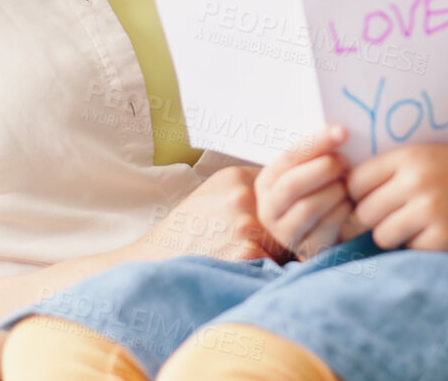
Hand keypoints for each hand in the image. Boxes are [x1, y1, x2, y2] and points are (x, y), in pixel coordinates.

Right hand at [132, 165, 286, 261]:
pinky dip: (268, 270)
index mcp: (236, 177)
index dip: (287, 202)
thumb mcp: (213, 194)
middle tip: (268, 242)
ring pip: (286, 238)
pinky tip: (247, 270)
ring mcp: (245, 224)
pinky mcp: (247, 253)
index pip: (283, 183)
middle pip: (289, 211)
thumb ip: (248, 188)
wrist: (156, 261)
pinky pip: (277, 262)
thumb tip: (291, 188)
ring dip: (279, 251)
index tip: (288, 210)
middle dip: (286, 227)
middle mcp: (242, 196)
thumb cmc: (188, 232)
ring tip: (251, 258)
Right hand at [252, 126, 354, 259]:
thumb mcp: (308, 172)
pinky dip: (343, 211)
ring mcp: (285, 233)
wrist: (320, 233)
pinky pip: (326, 227)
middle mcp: (269, 209)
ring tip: (348, 184)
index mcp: (267, 182)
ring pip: (308, 207)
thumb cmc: (318, 192)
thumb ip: (316, 154)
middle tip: (346, 161)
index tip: (343, 132)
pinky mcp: (306, 249)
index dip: (317, 142)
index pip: (288, 157)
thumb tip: (340, 131)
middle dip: (323, 168)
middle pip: (292, 184)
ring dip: (334, 191)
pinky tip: (350, 204)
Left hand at [341, 145, 447, 250]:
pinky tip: (438, 232)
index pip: (355, 181)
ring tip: (414, 226)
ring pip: (382, 235)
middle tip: (391, 218)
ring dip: (393, 236)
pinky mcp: (445, 236)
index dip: (356, 195)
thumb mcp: (429, 155)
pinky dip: (419, 245)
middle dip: (372, 220)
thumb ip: (393, 168)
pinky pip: (410, 248)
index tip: (365, 201)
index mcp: (409, 156)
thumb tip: (342, 189)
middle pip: (364, 212)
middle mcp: (417, 181)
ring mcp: (431, 210)